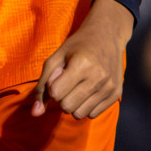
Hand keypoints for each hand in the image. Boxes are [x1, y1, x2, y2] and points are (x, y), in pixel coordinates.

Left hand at [32, 0, 132, 119]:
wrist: (107, 35)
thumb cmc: (77, 46)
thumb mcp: (56, 58)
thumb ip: (42, 85)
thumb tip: (35, 113)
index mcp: (81, 65)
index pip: (55, 93)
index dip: (52, 87)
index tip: (58, 75)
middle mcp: (98, 78)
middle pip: (66, 107)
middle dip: (61, 98)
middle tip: (66, 83)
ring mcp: (109, 87)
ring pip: (79, 114)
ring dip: (73, 104)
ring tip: (77, 87)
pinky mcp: (116, 94)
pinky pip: (93, 114)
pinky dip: (86, 106)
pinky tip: (88, 91)